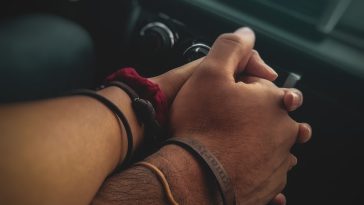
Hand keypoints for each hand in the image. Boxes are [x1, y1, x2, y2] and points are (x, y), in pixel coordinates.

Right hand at [169, 27, 311, 203]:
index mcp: (275, 101)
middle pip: (271, 116)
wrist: (196, 177)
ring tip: (234, 143)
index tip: (227, 98)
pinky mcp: (271, 185)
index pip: (264, 87)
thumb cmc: (200, 125)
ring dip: (259, 141)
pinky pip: (268, 170)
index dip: (242, 89)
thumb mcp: (209, 73)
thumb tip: (246, 36)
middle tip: (229, 122)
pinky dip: (257, 166)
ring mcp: (280, 161)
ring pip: (273, 144)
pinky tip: (241, 164)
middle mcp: (285, 131)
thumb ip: (230, 48)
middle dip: (254, 115)